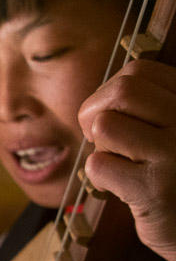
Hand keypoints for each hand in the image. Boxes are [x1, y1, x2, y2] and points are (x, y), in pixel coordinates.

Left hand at [79, 58, 175, 260]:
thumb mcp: (170, 130)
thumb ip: (147, 107)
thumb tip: (99, 94)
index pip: (139, 71)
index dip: (110, 92)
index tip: (112, 116)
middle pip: (121, 91)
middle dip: (93, 113)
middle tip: (100, 140)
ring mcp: (175, 153)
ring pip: (105, 126)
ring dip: (100, 147)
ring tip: (119, 164)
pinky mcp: (155, 189)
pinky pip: (99, 165)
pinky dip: (99, 178)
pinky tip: (121, 188)